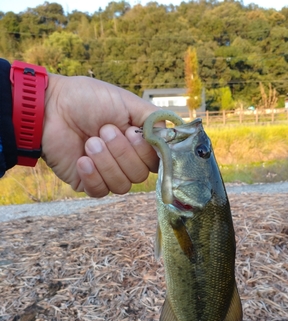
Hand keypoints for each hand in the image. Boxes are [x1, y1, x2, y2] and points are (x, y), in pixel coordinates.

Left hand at [42, 74, 158, 196]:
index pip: (157, 163)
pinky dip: (92, 175)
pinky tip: (82, 159)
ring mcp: (107, 174)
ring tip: (90, 141)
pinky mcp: (87, 183)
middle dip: (121, 152)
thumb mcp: (127, 102)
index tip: (133, 134)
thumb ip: (153, 120)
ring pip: (121, 186)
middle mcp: (125, 161)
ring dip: (106, 162)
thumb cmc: (87, 100)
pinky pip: (101, 191)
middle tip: (104, 130)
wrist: (50, 107)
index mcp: (137, 144)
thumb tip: (174, 137)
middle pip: (139, 176)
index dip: (146, 153)